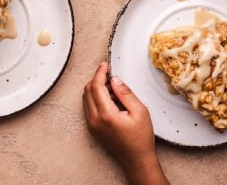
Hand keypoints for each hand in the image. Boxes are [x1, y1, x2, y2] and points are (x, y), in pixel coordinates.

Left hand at [83, 62, 168, 184]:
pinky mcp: (92, 129)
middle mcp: (94, 120)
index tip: (105, 65)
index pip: (96, 86)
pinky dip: (95, 98)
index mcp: (106, 115)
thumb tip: (115, 79)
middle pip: (87, 90)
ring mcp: (91, 125)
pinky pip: (88, 107)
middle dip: (98, 79)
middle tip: (111, 76)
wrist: (136, 160)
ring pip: (86, 98)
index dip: (100, 73)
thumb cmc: (141, 139)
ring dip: (96, 89)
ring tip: (113, 89)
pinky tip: (109, 99)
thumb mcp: (140, 112)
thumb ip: (126, 93)